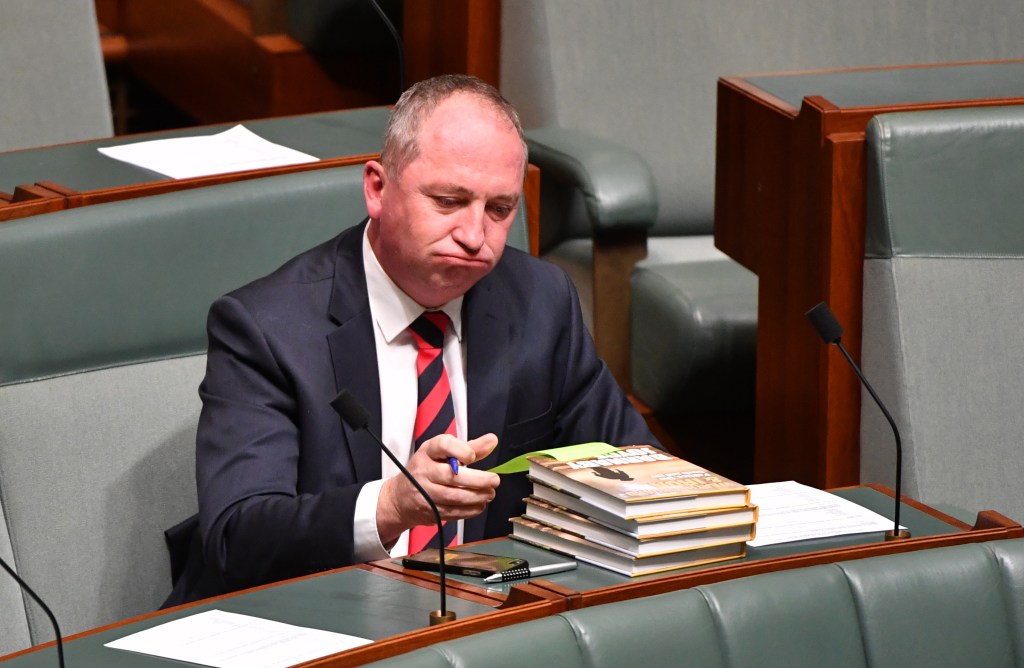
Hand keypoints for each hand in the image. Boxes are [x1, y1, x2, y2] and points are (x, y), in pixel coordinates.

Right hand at [377, 433, 499, 545]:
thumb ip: (470, 447)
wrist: (400, 498)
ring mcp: (425, 493)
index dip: (461, 450)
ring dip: (477, 496)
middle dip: (478, 480)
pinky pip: (454, 512)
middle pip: (452, 476)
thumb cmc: (426, 470)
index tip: (473, 456)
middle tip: (494, 480)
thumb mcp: (443, 453)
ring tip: (489, 493)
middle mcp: (424, 471)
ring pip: (454, 497)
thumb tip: (492, 441)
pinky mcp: (430, 511)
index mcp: (428, 452)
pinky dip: (471, 510)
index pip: (443, 445)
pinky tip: (480, 504)